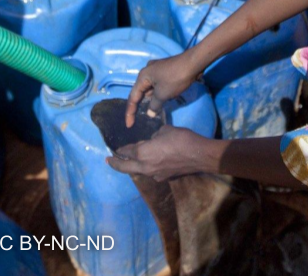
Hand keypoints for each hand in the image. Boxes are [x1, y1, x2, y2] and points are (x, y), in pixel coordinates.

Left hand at [105, 126, 219, 181]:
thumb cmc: (181, 139)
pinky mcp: (164, 177)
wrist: (199, 155)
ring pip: (139, 171)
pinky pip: (151, 172)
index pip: (127, 152)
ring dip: (133, 166)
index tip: (115, 149)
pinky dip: (147, 167)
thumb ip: (154, 136)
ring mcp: (154, 174)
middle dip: (115, 164)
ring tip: (129, 161)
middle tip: (108, 161)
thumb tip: (153, 140)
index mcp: (142, 153)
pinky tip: (150, 162)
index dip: (120, 150)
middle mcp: (145, 167)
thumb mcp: (164, 131)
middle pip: (126, 167)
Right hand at [124, 51, 205, 127]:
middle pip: (140, 92)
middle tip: (136, 120)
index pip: (133, 97)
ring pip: (150, 89)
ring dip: (150, 100)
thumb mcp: (163, 94)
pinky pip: (157, 86)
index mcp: (143, 76)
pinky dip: (158, 94)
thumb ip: (154, 105)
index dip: (130, 112)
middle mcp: (147, 71)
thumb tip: (150, 113)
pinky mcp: (165, 72)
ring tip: (150, 112)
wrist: (193, 63)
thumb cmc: (175, 78)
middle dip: (139, 106)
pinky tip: (162, 101)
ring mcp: (156, 70)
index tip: (129, 125)